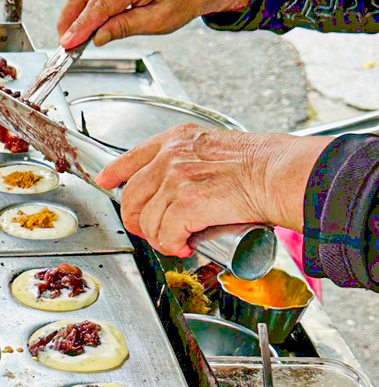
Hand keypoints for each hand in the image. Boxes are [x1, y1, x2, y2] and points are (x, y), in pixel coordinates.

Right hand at [57, 0, 256, 48]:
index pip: (98, 5)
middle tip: (64, 41)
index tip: (67, 43)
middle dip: (69, 19)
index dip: (79, 26)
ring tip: (74, 31)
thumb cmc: (181, 0)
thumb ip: (124, 27)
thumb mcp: (157, 22)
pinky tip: (82, 12)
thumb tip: (97, 37)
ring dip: (72, 9)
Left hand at [94, 124, 329, 256]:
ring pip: (147, 220)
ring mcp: (176, 179)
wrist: (281, 174)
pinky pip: (165, 234)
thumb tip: (176, 190)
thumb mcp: (214, 149)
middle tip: (153, 232)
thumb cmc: (261, 166)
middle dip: (138, 220)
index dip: (114, 173)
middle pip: (131, 196)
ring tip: (177, 241)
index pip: (132, 157)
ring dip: (160, 237)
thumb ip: (190, 162)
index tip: (106, 182)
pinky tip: (185, 246)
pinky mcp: (186, 203)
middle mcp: (171, 157)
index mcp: (177, 140)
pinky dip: (173, 246)